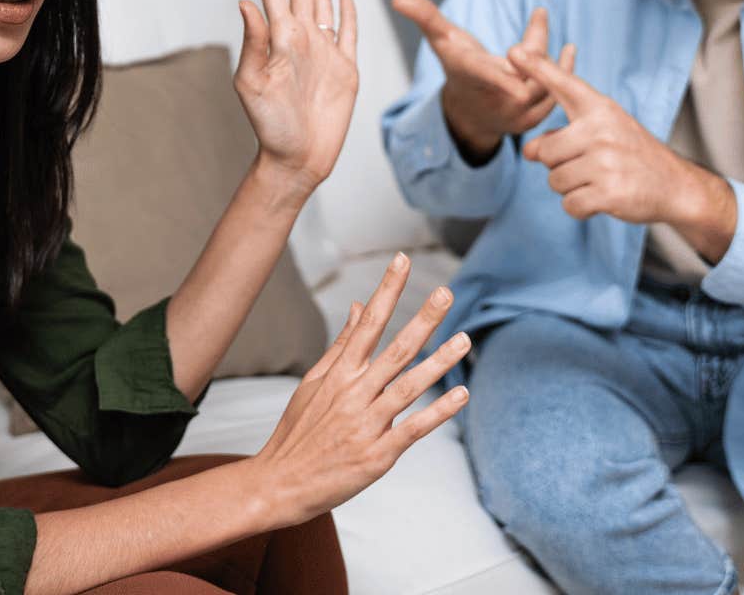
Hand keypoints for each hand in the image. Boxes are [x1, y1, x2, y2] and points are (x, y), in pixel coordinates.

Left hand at [236, 0, 359, 194]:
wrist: (298, 159)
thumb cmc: (270, 126)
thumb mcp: (253, 84)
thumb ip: (253, 43)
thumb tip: (246, 2)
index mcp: (279, 38)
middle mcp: (302, 39)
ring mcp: (325, 52)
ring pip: (323, 2)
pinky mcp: (345, 69)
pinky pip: (348, 34)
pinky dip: (348, 14)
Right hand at [245, 253, 470, 527]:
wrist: (278, 483)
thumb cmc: (298, 431)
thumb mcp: (313, 382)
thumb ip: (342, 344)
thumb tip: (361, 305)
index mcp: (339, 374)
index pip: (368, 323)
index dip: (387, 290)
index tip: (402, 260)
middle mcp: (353, 394)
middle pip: (395, 350)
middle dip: (423, 319)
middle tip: (446, 292)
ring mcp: (366, 424)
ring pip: (409, 386)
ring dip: (440, 362)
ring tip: (464, 339)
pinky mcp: (376, 455)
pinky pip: (413, 429)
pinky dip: (439, 412)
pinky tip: (461, 394)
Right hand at [389, 0, 574, 163]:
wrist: (470, 112)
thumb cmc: (458, 67)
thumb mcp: (442, 40)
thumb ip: (425, 17)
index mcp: (470, 78)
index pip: (484, 71)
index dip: (502, 60)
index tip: (520, 44)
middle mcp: (492, 100)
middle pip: (525, 71)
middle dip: (536, 42)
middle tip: (539, 15)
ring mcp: (514, 115)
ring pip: (544, 84)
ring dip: (550, 56)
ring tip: (548, 28)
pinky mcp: (532, 122)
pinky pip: (554, 98)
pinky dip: (563, 72)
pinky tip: (568, 50)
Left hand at [508, 47, 735, 252]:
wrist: (676, 185)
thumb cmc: (632, 155)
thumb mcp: (604, 131)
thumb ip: (563, 135)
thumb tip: (528, 151)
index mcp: (600, 109)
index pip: (564, 84)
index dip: (537, 67)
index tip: (513, 50)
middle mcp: (602, 130)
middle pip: (545, 152)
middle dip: (559, 166)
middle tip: (590, 166)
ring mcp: (606, 161)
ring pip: (555, 181)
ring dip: (571, 188)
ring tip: (599, 180)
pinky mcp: (609, 192)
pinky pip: (570, 204)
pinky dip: (581, 208)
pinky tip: (602, 198)